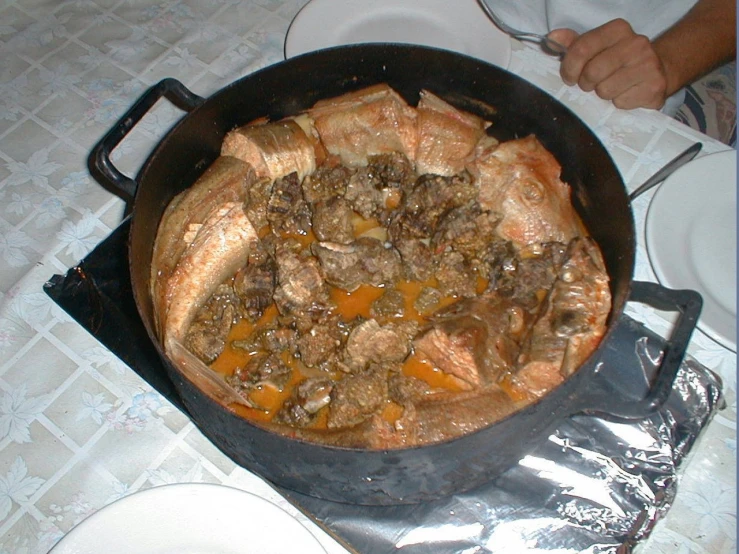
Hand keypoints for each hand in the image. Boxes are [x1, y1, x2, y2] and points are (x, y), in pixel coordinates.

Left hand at [548, 19, 668, 109]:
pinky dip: (618, 103)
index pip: (582, 48)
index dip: (569, 68)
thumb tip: (553, 38)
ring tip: (610, 88)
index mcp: (618, 29)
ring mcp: (648, 65)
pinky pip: (620, 103)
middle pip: (592, 72)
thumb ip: (574, 43)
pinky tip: (625, 94)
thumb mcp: (596, 47)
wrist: (657, 71)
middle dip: (586, 83)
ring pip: (605, 90)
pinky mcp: (654, 87)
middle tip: (592, 84)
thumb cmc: (618, 61)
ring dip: (602, 94)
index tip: (570, 77)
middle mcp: (636, 43)